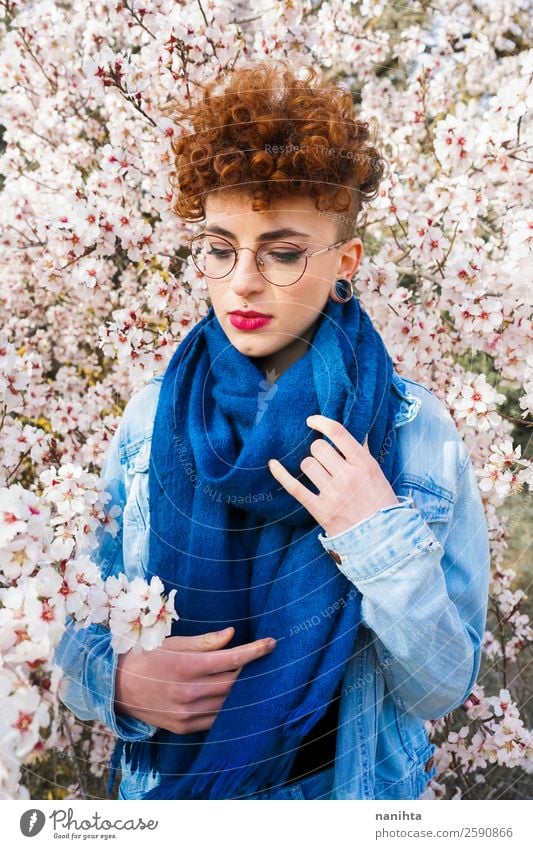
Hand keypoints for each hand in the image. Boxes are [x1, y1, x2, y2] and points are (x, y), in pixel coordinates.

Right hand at [114, 627, 275, 734]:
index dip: (254, 652)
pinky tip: (236, 697)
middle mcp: (188, 692)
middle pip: (234, 683)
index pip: (230, 659)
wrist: (117, 687)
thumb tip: (232, 635)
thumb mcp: (173, 643)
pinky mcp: (185, 728)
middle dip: (253, 671)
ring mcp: (187, 714)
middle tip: (267, 660)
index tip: (271, 644)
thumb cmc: (147, 657)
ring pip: (228, 703)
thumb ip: (205, 641)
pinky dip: (228, 708)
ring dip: (244, 691)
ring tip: (256, 678)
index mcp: (186, 666)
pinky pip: (216, 719)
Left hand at [268, 414, 398, 536]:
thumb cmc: (380, 503)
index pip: (338, 433)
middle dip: (318, 451)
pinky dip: (281, 474)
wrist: (382, 539)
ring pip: (307, 464)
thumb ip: (363, 451)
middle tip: (325, 461)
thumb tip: (354, 428)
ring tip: (319, 475)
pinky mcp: (320, 509)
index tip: (312, 421)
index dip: (321, 423)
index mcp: (364, 465)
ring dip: (310, 466)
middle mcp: (348, 477)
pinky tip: (272, 464)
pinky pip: (294, 487)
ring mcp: (333, 494)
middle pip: (318, 448)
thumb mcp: (378, 474)